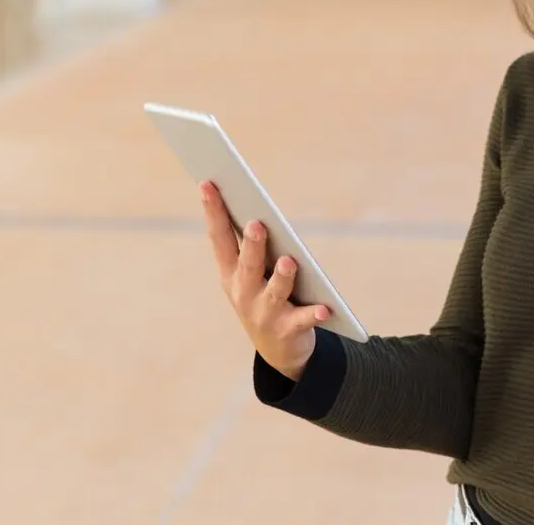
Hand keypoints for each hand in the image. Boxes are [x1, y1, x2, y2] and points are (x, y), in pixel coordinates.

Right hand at [201, 180, 331, 380]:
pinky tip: (326, 308)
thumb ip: (250, 245)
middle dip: (252, 246)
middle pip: (248, 266)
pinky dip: (314, 314)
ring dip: (282, 277)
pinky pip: (304, 319)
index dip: (213, 212)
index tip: (208, 184)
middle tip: (257, 224)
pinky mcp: (289, 330)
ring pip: (275, 292)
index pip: (219, 238)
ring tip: (289, 262)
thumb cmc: (262, 296)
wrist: (277, 349)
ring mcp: (265, 313)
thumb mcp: (250, 274)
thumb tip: (255, 207)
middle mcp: (243, 293)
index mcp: (230, 273)